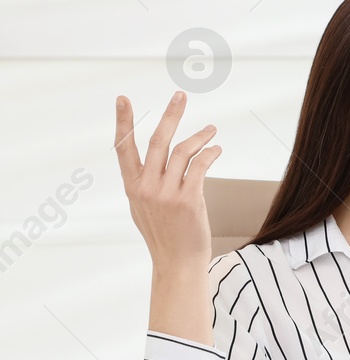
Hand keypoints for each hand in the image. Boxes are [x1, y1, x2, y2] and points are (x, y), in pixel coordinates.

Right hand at [115, 91, 221, 271]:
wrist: (177, 263)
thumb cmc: (164, 236)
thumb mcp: (143, 209)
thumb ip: (145, 185)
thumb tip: (154, 165)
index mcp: (132, 187)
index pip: (123, 148)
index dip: (122, 121)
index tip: (122, 98)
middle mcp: (146, 187)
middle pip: (157, 141)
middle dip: (170, 115)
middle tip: (180, 96)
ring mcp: (166, 193)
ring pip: (182, 151)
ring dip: (200, 136)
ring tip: (212, 129)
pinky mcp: (188, 199)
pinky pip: (200, 166)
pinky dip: (210, 153)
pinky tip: (217, 149)